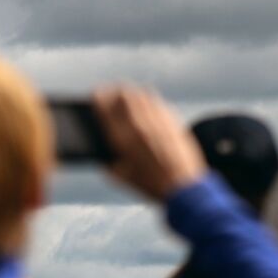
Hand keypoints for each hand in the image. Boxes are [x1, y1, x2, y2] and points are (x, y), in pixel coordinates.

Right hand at [94, 86, 206, 201]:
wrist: (183, 186)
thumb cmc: (149, 185)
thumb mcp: (120, 176)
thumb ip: (107, 159)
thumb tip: (102, 145)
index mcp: (123, 139)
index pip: (106, 109)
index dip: (98, 98)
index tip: (94, 94)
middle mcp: (141, 126)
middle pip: (125, 95)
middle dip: (115, 90)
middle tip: (111, 91)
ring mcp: (159, 121)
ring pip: (143, 95)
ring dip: (133, 93)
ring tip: (128, 95)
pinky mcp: (174, 121)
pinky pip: (159, 103)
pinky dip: (150, 102)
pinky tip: (147, 107)